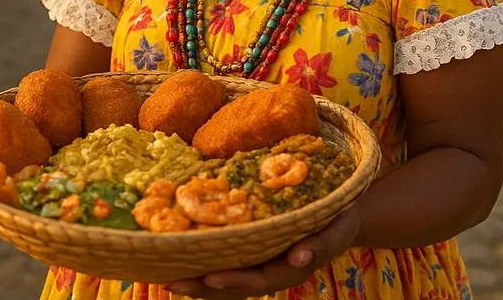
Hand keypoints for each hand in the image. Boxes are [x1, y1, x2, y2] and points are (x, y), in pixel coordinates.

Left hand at [163, 206, 360, 299]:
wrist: (340, 216)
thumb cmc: (338, 219)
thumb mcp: (336, 229)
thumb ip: (320, 245)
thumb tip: (297, 260)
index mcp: (289, 271)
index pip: (257, 281)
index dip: (232, 281)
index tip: (208, 278)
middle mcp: (271, 273)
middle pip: (232, 287)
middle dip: (200, 286)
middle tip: (170, 281)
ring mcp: (259, 266)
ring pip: (223, 281)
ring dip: (195, 282)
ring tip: (163, 276)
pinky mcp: (252, 256)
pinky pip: (225, 265)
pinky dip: (203, 266)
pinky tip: (180, 259)